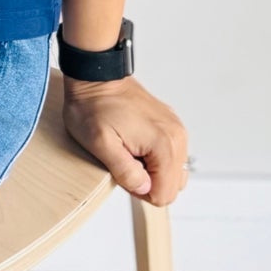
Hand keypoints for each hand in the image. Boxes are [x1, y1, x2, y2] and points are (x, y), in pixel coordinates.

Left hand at [60, 74, 189, 204]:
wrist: (95, 76)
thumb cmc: (93, 106)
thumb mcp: (100, 143)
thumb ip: (125, 171)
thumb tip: (144, 188)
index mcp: (164, 144)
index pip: (164, 194)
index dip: (139, 191)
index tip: (123, 173)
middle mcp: (176, 136)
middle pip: (172, 186)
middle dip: (147, 183)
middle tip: (123, 164)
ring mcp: (174, 129)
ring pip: (172, 172)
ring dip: (151, 171)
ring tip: (128, 154)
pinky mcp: (169, 125)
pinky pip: (169, 156)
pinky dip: (153, 158)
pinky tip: (134, 146)